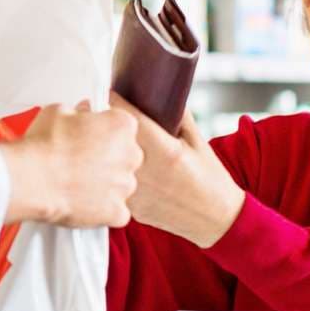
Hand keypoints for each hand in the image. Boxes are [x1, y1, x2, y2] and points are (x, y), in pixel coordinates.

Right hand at [0, 103, 141, 227]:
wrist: (33, 179)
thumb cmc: (45, 145)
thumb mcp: (59, 111)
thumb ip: (78, 114)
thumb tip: (78, 117)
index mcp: (122, 126)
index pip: (123, 126)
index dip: (105, 131)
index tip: (92, 135)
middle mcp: (130, 155)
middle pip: (125, 156)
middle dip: (108, 158)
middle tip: (82, 159)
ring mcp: (124, 185)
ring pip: (121, 184)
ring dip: (105, 184)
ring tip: (78, 182)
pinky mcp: (116, 211)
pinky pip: (116, 211)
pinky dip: (103, 210)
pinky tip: (84, 202)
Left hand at [111, 96, 245, 246]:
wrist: (216, 220)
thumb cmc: (210, 179)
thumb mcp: (198, 142)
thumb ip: (179, 116)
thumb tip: (163, 92)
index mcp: (166, 152)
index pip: (130, 120)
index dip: (115, 101)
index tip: (107, 91)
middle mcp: (149, 173)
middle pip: (111, 139)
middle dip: (102, 123)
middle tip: (94, 110)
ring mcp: (138, 194)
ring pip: (106, 165)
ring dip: (100, 148)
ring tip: (98, 137)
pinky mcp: (131, 209)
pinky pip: (110, 185)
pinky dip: (107, 173)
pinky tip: (108, 165)